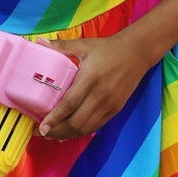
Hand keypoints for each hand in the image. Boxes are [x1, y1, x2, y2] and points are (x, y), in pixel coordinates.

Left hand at [36, 35, 151, 138]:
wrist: (138, 53)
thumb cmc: (109, 48)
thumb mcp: (84, 45)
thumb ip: (61, 45)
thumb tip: (38, 41)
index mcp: (90, 78)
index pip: (69, 104)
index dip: (54, 118)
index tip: (41, 127)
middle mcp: (101, 95)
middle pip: (76, 122)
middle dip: (57, 131)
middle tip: (42, 132)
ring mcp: (110, 104)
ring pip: (86, 127)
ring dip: (68, 134)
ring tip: (53, 135)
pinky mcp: (116, 108)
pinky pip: (96, 126)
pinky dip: (82, 132)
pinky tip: (70, 132)